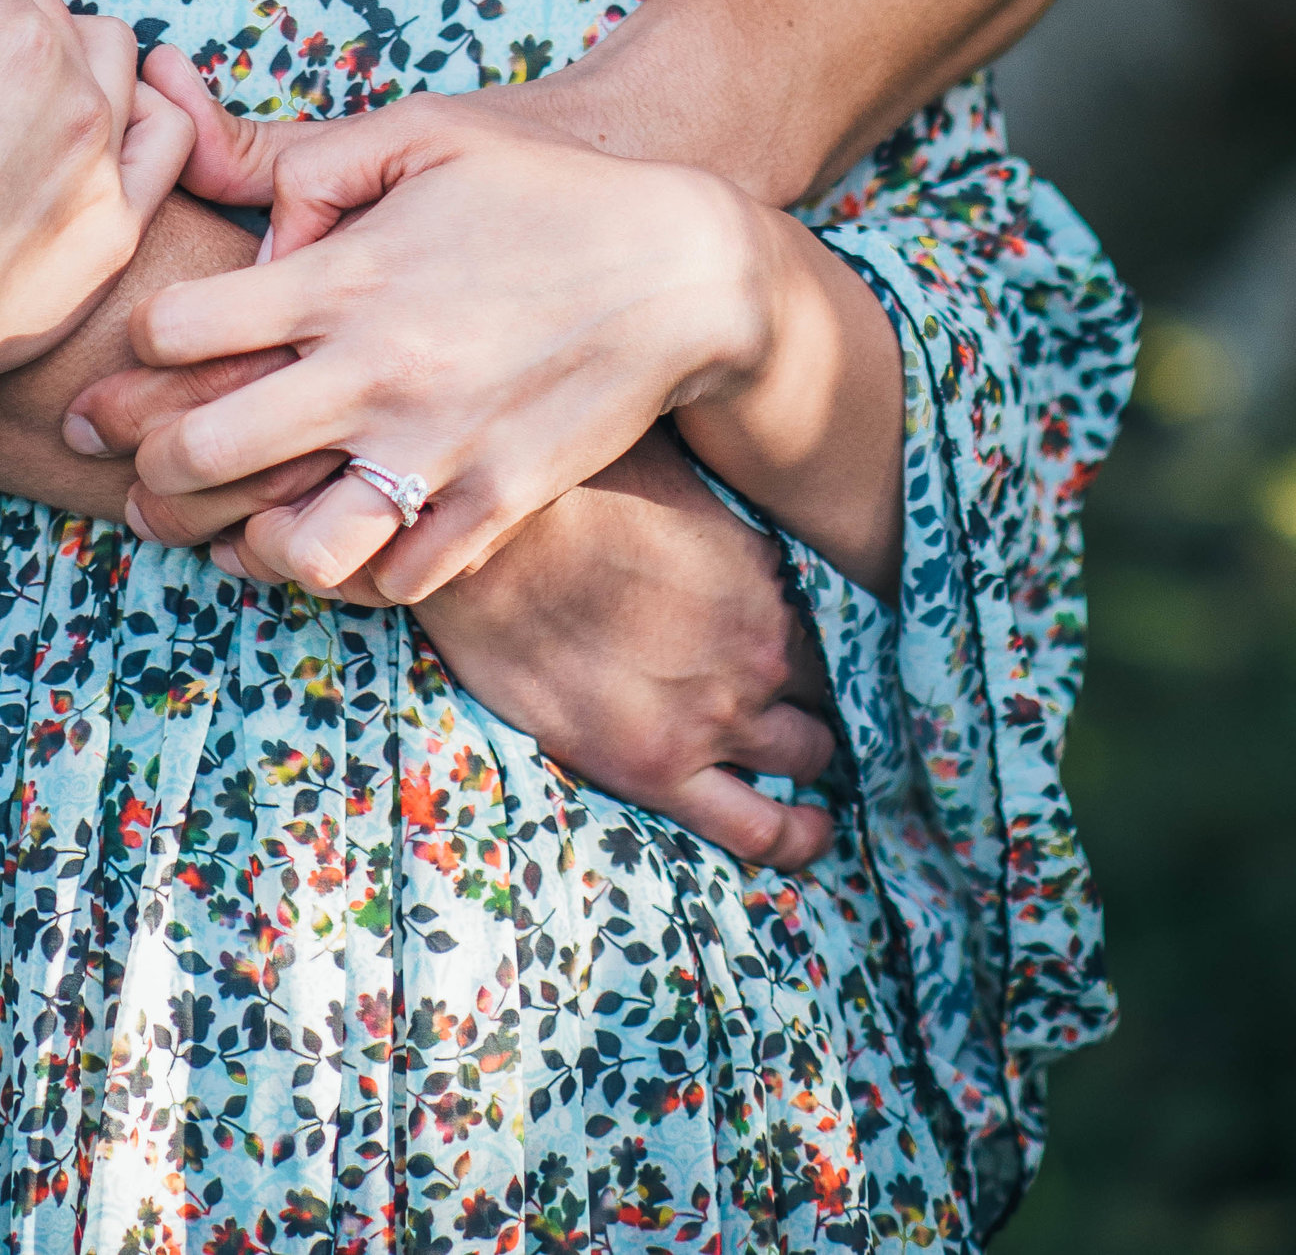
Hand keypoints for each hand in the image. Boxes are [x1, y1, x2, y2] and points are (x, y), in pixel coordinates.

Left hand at [111, 62, 767, 600]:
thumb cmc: (543, 187)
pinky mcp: (498, 507)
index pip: (179, 329)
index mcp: (349, 278)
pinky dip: (352, 571)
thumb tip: (236, 214)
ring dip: (246, 541)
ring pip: (297, 550)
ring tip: (232, 518)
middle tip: (132, 459)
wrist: (683, 270)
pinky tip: (332, 532)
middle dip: (149, 463)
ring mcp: (441, 453)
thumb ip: (308, 161)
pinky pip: (396, 580)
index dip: (137, 342)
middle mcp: (381, 375)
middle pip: (207, 452)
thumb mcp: (424, 133)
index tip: (139, 349)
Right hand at [408, 432, 838, 869]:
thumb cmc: (559, 492)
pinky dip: (796, 838)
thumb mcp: (662, 462)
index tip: (788, 639)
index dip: (805, 634)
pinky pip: (760, 829)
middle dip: (809, 694)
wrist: (476, 555)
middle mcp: (758, 650)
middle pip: (818, 689)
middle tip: (788, 696)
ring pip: (804, 756)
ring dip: (806, 757)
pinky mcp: (661, 769)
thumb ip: (713, 498)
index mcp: (762, 575)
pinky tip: (810, 832)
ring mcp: (714, 716)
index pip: (819, 621)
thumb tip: (723, 457)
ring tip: (803, 765)